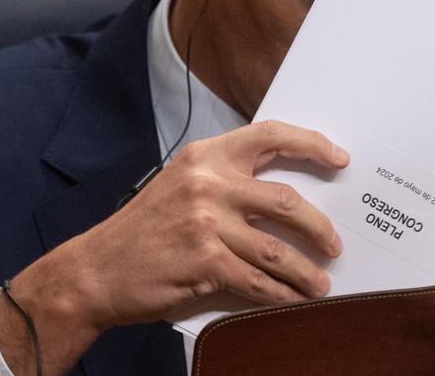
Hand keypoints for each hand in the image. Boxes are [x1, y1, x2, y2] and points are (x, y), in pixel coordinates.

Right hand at [0, 120, 349, 374]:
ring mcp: (206, 222)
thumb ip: (224, 181)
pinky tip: (291, 299)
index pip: (269, 135)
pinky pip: (257, 281)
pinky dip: (280, 294)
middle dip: (319, 226)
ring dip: (305, 270)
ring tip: (319, 282)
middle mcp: (208, 183)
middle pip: (286, 199)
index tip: (338, 159)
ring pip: (277, 248)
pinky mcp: (204, 261)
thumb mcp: (180, 185)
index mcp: (204, 155)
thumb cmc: (141, 231)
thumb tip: (282, 197)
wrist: (96, 270)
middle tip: (334, 244)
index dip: (310, 144)